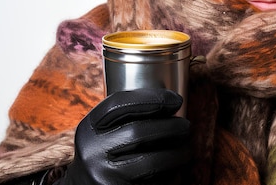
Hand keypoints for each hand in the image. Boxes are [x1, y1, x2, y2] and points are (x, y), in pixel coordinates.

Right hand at [57, 88, 189, 184]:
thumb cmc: (106, 154)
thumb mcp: (104, 132)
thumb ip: (126, 117)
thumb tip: (171, 102)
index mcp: (88, 129)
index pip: (120, 104)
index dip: (153, 98)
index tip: (176, 100)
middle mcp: (91, 153)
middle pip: (139, 132)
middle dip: (170, 126)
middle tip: (186, 126)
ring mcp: (103, 177)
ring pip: (152, 162)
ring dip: (177, 153)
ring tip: (187, 149)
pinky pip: (155, 184)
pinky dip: (170, 176)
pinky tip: (175, 170)